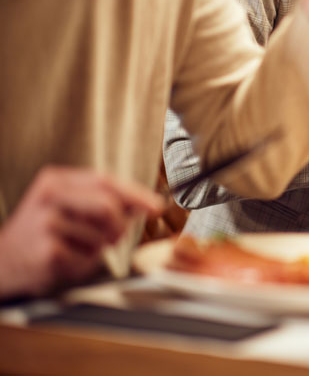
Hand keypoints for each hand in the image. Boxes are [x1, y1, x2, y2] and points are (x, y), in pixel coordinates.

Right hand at [0, 167, 162, 298]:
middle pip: (109, 206)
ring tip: (74, 248)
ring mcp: (46, 224)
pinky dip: (85, 264)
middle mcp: (48, 197)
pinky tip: (65, 261)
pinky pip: (88, 259)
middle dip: (119, 226)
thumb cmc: (41, 232)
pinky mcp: (47, 252)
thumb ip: (103, 200)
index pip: (106, 181)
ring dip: (98, 248)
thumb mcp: (67, 205)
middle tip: (112, 237)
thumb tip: (148, 204)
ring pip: (102, 236)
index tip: (157, 207)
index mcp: (55, 180)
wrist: (1, 262)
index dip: (136, 194)